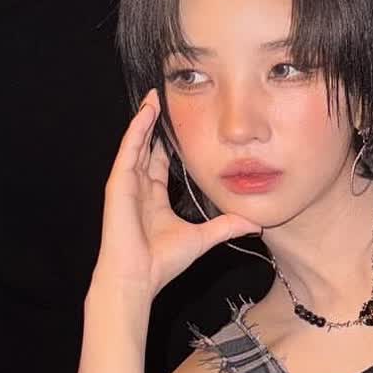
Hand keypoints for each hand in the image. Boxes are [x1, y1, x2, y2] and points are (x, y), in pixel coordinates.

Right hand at [95, 93, 262, 298]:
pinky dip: (137, 129)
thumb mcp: (202, 237)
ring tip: (154, 96)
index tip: (179, 124)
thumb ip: (225, 226)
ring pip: (136, 143)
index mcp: (153, 198)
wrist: (138, 277)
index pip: (159, 162)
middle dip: (155, 124)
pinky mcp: (118, 184)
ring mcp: (126, 184)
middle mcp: (138, 188)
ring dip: (145, 119)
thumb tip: (254, 224)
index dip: (168, 143)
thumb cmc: (162, 262)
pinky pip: (128, 150)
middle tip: (163, 98)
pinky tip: (146, 111)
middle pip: (146, 147)